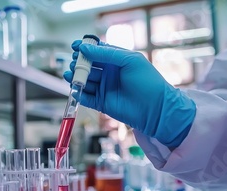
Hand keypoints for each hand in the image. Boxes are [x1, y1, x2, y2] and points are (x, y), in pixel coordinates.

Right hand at [63, 40, 195, 148]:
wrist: (155, 109)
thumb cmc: (148, 82)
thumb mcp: (129, 60)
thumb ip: (106, 54)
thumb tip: (85, 48)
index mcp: (116, 60)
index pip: (97, 51)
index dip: (85, 48)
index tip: (75, 46)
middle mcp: (109, 73)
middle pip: (88, 65)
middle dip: (79, 63)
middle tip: (74, 62)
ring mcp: (105, 88)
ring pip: (85, 80)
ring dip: (76, 77)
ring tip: (71, 74)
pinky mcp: (101, 103)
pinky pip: (86, 97)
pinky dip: (78, 93)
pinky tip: (75, 88)